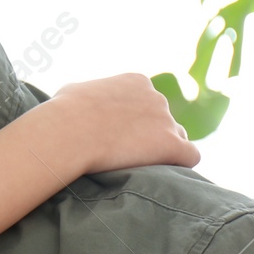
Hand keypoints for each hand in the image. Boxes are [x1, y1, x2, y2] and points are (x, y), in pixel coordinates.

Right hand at [49, 72, 200, 172]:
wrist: (68, 132)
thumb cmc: (63, 112)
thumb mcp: (74, 91)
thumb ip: (89, 93)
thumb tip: (81, 98)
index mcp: (136, 82)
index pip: (148, 101)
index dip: (136, 120)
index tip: (119, 134)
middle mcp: (156, 97)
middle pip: (163, 119)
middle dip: (149, 134)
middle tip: (126, 152)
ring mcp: (166, 120)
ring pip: (177, 137)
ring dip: (163, 149)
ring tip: (141, 165)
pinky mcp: (171, 144)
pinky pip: (190, 155)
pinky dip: (180, 163)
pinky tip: (164, 172)